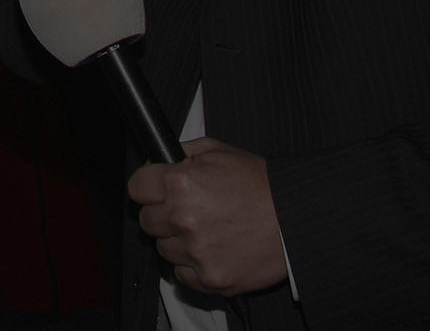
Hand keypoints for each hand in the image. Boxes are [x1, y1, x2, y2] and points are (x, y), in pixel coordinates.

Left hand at [128, 137, 286, 297]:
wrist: (293, 219)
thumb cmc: (260, 184)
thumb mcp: (219, 151)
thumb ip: (183, 152)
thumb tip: (159, 160)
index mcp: (181, 183)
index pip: (136, 188)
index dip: (147, 186)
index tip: (154, 189)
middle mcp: (183, 218)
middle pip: (146, 220)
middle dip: (162, 212)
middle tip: (186, 208)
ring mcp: (195, 252)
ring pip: (163, 249)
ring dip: (177, 240)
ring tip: (206, 228)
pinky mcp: (208, 279)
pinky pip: (181, 274)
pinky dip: (192, 264)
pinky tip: (212, 248)